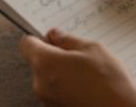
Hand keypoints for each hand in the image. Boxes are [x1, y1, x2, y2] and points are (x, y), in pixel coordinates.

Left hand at [17, 28, 135, 106]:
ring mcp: (47, 99)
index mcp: (45, 63)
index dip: (38, 39)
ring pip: (48, 78)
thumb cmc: (108, 81)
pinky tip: (85, 88)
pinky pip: (55, 92)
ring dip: (61, 74)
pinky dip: (66, 88)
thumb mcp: (92, 49)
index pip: (27, 44)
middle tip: (78, 58)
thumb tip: (54, 35)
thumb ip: (68, 39)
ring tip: (86, 75)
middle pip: (39, 62)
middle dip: (54, 57)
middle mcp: (40, 83)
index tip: (51, 39)